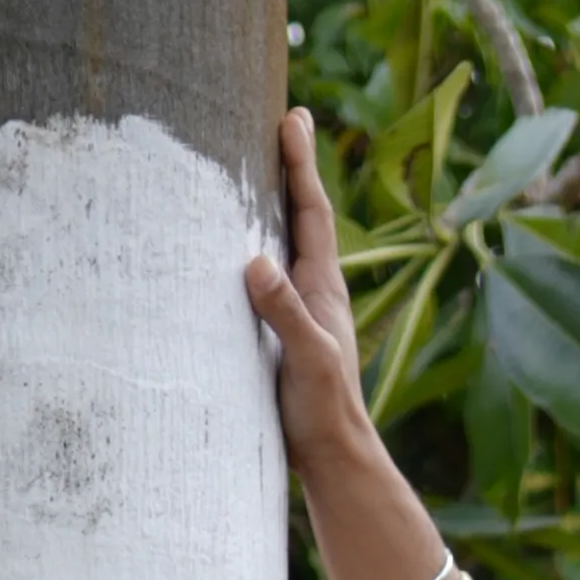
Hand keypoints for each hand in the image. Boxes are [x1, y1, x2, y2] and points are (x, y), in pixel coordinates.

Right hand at [244, 110, 454, 579]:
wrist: (335, 464)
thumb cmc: (323, 413)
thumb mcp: (305, 360)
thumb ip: (285, 312)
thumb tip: (257, 262)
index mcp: (323, 288)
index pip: (311, 210)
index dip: (299, 163)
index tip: (292, 114)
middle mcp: (316, 292)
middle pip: (301, 215)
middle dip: (290, 168)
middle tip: (282, 122)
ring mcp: (303, 314)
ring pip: (287, 244)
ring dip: (275, 204)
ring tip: (258, 169)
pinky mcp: (286, 337)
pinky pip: (271, 278)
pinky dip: (260, 249)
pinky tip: (244, 251)